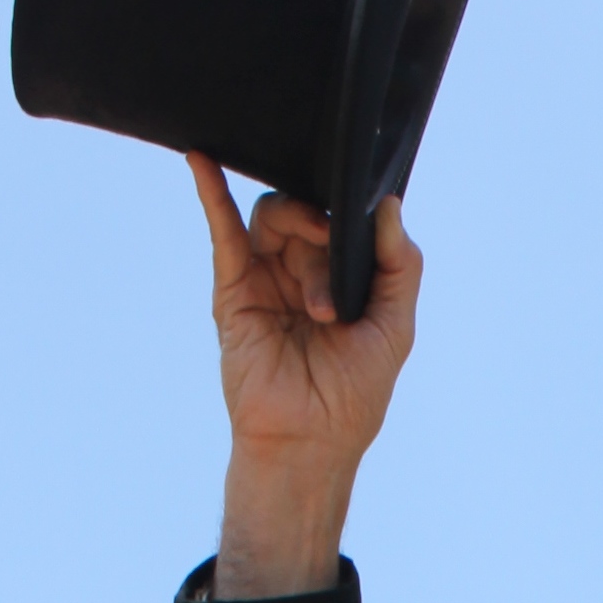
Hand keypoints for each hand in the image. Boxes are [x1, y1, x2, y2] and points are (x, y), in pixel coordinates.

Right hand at [190, 156, 422, 597]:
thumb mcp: (395, 327)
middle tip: (335, 288)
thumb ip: (399, 265)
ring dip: (296, 233)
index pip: (344, 220)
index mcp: (344, 277)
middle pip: (309, 213)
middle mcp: (304, 271)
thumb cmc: (354, 395)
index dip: (350, 213)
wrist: (309, 442)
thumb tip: (388, 205)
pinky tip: (203, 161)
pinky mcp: (234, 291)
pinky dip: (212, 193)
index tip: (361, 218)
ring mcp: (267, 278)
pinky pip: (223, 231)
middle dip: (326, 236)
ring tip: (314, 301)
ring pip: (274, 217)